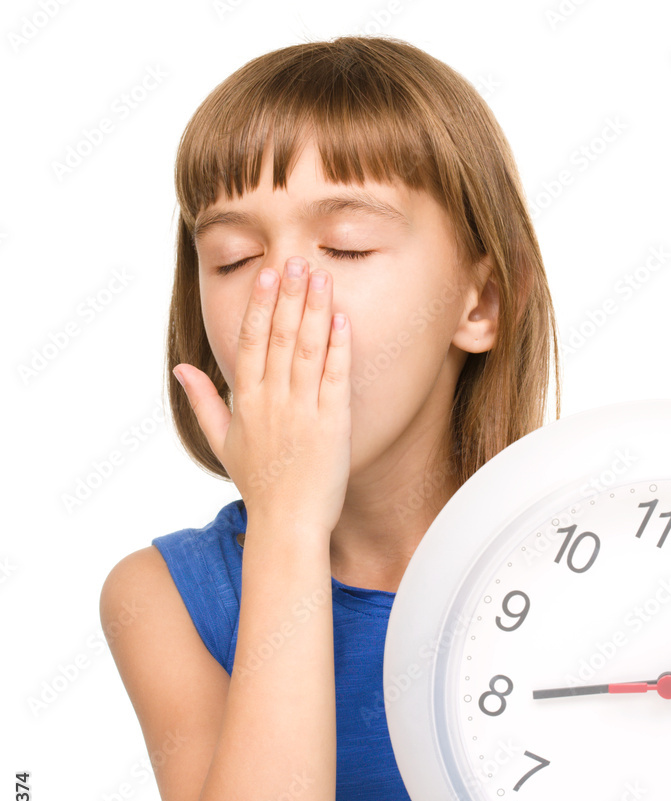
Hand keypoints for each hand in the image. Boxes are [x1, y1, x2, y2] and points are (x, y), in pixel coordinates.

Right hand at [173, 257, 351, 534]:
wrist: (288, 524)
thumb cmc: (259, 485)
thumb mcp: (222, 443)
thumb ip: (203, 401)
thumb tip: (181, 368)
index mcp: (246, 402)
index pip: (252, 342)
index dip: (261, 305)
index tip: (269, 273)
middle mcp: (272, 402)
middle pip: (280, 338)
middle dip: (290, 296)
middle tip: (298, 260)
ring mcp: (303, 412)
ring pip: (307, 351)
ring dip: (315, 312)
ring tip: (322, 278)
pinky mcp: (333, 426)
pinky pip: (335, 380)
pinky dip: (339, 349)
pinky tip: (343, 321)